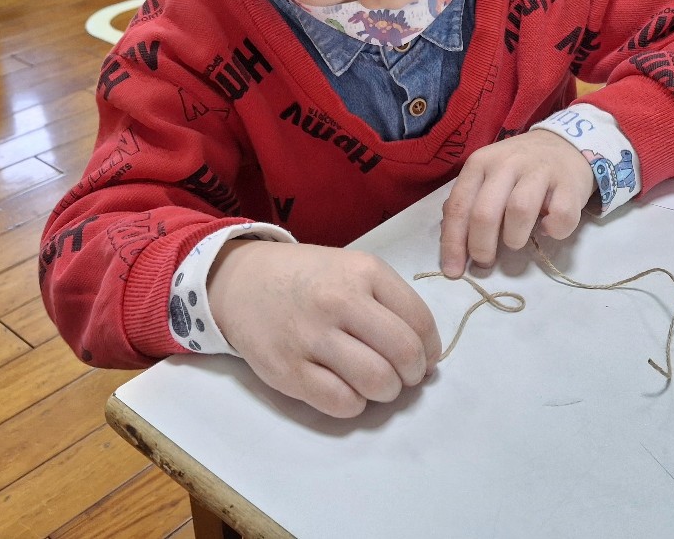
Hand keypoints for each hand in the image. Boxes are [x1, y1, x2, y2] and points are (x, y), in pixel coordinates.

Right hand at [207, 240, 439, 417]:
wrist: (243, 282)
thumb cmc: (309, 278)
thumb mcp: (353, 269)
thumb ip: (390, 303)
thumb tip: (426, 354)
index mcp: (363, 271)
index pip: (419, 320)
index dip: (430, 348)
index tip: (424, 357)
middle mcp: (339, 300)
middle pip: (403, 353)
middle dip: (414, 374)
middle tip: (405, 376)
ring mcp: (310, 336)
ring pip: (376, 381)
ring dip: (387, 391)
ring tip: (378, 384)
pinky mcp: (287, 370)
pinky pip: (341, 403)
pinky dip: (355, 405)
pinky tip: (348, 390)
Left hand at [439, 129, 594, 277]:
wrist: (563, 145)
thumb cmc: (517, 170)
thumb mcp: (486, 177)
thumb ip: (468, 205)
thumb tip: (454, 246)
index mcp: (480, 163)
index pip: (458, 206)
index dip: (453, 243)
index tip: (454, 271)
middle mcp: (506, 163)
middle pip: (485, 213)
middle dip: (481, 247)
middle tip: (485, 262)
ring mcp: (539, 171)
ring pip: (519, 211)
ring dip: (514, 238)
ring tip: (516, 240)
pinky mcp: (569, 183)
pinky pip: (560, 215)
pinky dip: (553, 230)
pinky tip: (547, 228)